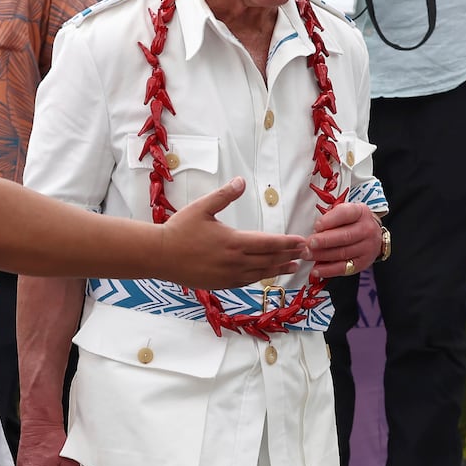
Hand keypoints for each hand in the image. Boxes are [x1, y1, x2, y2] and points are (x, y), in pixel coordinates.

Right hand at [160, 178, 307, 288]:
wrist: (159, 256)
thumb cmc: (179, 230)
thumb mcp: (202, 207)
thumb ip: (224, 195)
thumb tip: (241, 181)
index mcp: (233, 242)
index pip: (269, 243)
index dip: (288, 242)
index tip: (302, 241)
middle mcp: (235, 261)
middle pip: (269, 259)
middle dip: (289, 255)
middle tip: (306, 253)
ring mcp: (228, 275)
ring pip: (261, 272)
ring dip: (279, 268)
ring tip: (293, 265)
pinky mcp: (221, 284)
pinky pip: (247, 281)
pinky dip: (261, 277)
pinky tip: (266, 274)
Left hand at [309, 201, 382, 279]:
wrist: (373, 236)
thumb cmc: (353, 223)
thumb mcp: (345, 213)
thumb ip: (331, 219)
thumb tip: (315, 231)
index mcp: (360, 212)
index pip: (345, 214)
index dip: (329, 221)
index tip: (316, 226)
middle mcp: (366, 229)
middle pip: (344, 236)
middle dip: (323, 241)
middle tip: (308, 244)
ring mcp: (367, 247)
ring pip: (342, 253)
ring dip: (322, 256)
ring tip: (307, 255)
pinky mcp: (362, 263)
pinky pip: (344, 268)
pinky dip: (328, 270)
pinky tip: (316, 270)